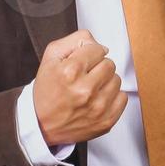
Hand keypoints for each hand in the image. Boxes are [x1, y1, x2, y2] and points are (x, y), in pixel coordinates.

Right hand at [33, 30, 128, 146]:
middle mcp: (85, 90)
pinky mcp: (106, 120)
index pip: (98, 49)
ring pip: (117, 80)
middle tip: (85, 77)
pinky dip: (112, 97)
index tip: (81, 63)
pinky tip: (97, 99)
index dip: (89, 54)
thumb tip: (99, 44)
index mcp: (70, 72)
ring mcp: (97, 107)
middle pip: (109, 64)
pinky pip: (123, 97)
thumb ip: (74, 41)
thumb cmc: (47, 92)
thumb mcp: (51, 58)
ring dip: (105, 82)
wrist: (41, 124)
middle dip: (98, 67)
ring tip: (90, 89)